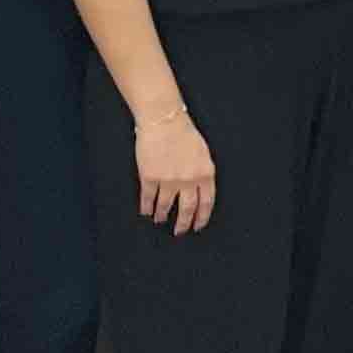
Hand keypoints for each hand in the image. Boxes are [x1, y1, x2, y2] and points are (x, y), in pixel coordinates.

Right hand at [134, 106, 217, 233]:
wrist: (164, 120)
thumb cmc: (184, 132)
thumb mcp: (203, 153)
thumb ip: (203, 172)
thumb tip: (201, 189)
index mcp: (205, 173)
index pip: (206, 202)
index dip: (202, 217)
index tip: (198, 225)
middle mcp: (189, 180)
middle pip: (187, 209)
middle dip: (184, 223)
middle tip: (180, 231)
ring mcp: (169, 180)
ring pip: (165, 206)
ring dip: (162, 216)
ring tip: (160, 220)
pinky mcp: (150, 177)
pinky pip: (148, 199)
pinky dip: (147, 207)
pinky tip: (146, 212)